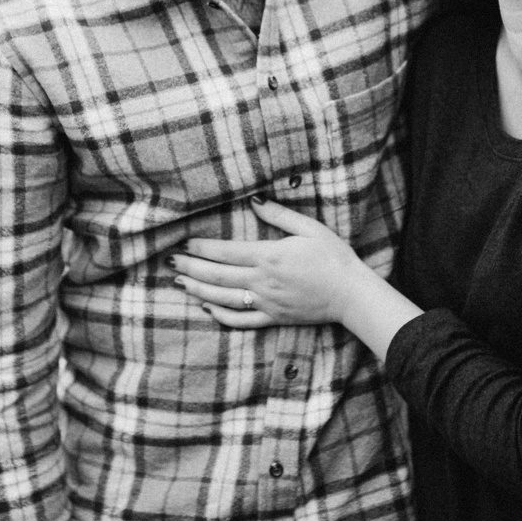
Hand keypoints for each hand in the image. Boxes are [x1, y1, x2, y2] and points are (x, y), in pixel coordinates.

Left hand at [170, 200, 374, 328]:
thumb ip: (279, 214)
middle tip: (170, 262)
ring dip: (199, 290)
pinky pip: (241, 321)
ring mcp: (266, 303)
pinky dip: (221, 316)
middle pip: (217, 276)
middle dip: (191, 268)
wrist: (351, 294)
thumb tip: (254, 199)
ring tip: (180, 282)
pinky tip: (208, 307)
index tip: (184, 243)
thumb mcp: (309, 228)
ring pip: (223, 299)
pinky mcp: (273, 318)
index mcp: (269, 257)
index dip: (201, 249)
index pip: (225, 252)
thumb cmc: (333, 257)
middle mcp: (262, 282)